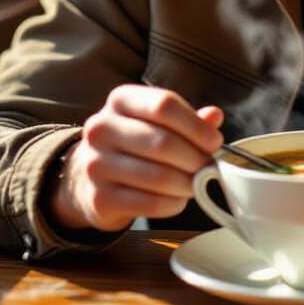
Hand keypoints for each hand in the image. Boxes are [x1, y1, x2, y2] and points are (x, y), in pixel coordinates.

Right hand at [47, 84, 224, 232]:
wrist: (88, 178)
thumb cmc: (134, 144)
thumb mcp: (156, 122)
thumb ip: (187, 118)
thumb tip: (214, 116)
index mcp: (121, 100)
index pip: (164, 105)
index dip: (196, 125)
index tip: (214, 142)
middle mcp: (102, 128)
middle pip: (163, 143)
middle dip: (196, 159)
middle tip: (210, 167)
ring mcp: (96, 164)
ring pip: (158, 177)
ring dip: (187, 184)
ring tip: (198, 184)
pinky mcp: (100, 198)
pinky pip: (149, 204)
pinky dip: (173, 204)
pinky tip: (178, 199)